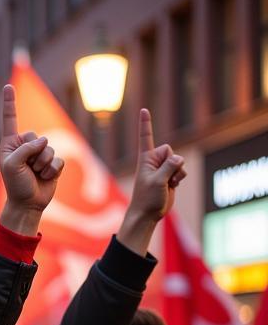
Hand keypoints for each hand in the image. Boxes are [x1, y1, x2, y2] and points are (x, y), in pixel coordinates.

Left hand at [0, 85, 63, 235]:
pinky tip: (45, 178)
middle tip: (28, 169)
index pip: (10, 120)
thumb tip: (44, 141)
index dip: (9, 103)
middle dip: (34, 154)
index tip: (8, 87)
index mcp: (10, 144)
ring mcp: (39, 154)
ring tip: (36, 174)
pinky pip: (58, 160)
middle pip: (36, 136)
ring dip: (43, 164)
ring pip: (49, 148)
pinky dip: (52, 170)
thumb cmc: (15, 185)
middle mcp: (25, 146)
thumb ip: (25, 149)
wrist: (27, 204)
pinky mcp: (52, 163)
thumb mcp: (11, 165)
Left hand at [117, 109, 185, 255]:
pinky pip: (182, 171)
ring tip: (166, 184)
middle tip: (163, 178)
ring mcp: (162, 169)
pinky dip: (179, 178)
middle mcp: (153, 161)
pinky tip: (171, 187)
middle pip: (171, 150)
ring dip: (177, 173)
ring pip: (179, 161)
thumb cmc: (147, 198)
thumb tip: (179, 159)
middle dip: (172, 163)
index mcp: (145, 159)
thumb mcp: (158, 181)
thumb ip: (169, 167)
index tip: (143, 109)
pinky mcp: (170, 176)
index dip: (146, 124)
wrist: (148, 214)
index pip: (146, 138)